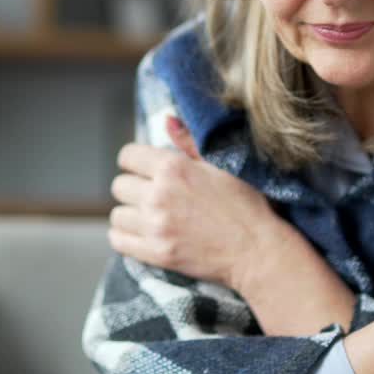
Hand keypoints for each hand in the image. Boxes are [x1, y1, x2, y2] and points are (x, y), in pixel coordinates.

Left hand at [108, 116, 283, 288]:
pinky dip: (125, 237)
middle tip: (153, 195)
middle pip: (119, 186)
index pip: (127, 156)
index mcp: (173, 167)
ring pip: (117, 215)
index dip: (135, 161)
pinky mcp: (156, 253)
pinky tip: (141, 233)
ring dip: (130, 214)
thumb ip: (189, 142)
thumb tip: (166, 120)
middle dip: (134, 187)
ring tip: (150, 216)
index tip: (144, 170)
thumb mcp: (221, 165)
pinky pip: (118, 240)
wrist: (256, 249)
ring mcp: (156, 226)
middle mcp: (159, 195)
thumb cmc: (245, 204)